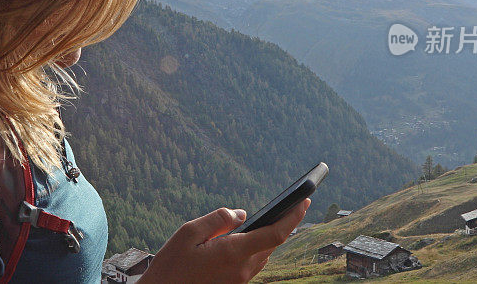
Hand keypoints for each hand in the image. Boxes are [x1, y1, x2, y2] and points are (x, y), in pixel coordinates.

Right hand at [138, 199, 310, 283]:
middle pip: (271, 244)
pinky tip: (248, 239)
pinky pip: (251, 265)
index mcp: (233, 253)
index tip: (305, 201)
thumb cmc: (171, 267)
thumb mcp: (188, 233)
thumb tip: (241, 214)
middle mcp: (241, 270)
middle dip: (283, 224)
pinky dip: (254, 249)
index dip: (293, 217)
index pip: (275, 234)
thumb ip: (218, 219)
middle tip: (292, 204)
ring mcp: (239, 281)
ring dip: (268, 237)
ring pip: (262, 255)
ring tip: (273, 218)